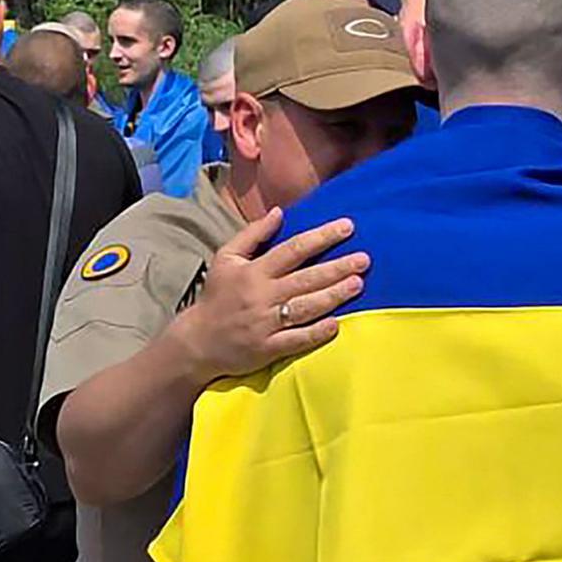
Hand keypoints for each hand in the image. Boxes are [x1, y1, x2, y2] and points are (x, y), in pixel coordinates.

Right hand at [168, 208, 367, 380]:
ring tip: (358, 284)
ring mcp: (265, 323)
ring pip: (305, 307)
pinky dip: (317, 332)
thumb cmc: (216, 296)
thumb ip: (252, 234)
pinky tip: (338, 324)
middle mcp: (261, 296)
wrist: (197, 341)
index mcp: (253, 271)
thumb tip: (280, 212)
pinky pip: (296, 339)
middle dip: (337, 267)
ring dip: (333, 296)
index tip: (348, 227)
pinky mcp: (267, 348)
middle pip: (306, 278)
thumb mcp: (226, 258)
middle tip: (365, 259)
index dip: (322, 237)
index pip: (293, 249)